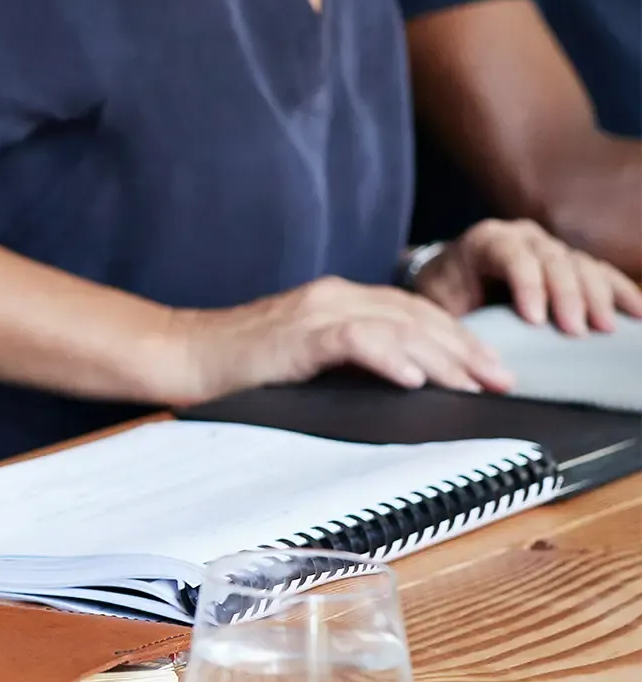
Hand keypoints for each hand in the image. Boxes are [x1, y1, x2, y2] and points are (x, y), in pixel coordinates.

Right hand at [168, 276, 516, 402]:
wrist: (180, 354)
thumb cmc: (237, 365)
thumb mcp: (305, 358)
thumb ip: (348, 359)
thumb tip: (403, 384)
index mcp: (335, 300)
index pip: (414, 311)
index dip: (459, 338)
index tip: (492, 368)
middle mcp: (332, 297)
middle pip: (417, 315)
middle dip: (466, 348)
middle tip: (502, 379)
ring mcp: (314, 312)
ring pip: (396, 326)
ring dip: (442, 357)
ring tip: (472, 383)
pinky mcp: (296, 335)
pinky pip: (354, 340)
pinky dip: (389, 357)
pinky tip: (414, 378)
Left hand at [408, 219, 641, 334]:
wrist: (450, 277)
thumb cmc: (446, 292)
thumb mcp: (441, 303)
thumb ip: (457, 319)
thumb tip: (468, 354)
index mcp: (487, 241)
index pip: (513, 257)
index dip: (528, 285)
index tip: (534, 319)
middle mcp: (524, 237)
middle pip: (553, 261)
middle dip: (567, 296)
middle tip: (576, 330)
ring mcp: (551, 248)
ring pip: (581, 265)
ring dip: (597, 296)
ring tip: (605, 328)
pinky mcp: (571, 263)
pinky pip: (601, 273)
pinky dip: (620, 291)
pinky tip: (637, 311)